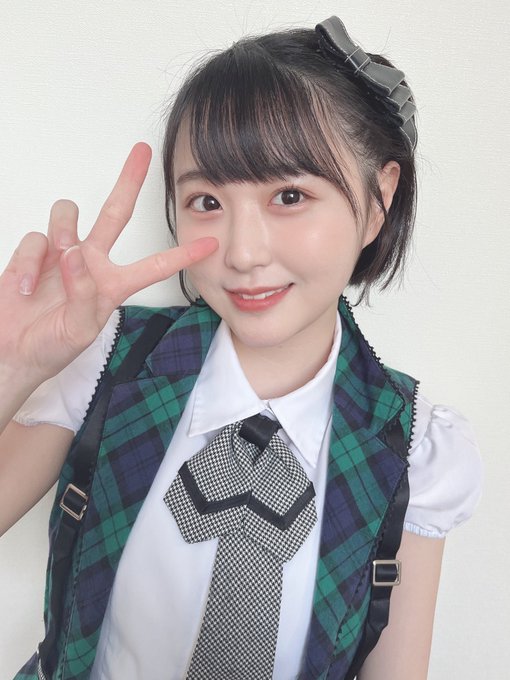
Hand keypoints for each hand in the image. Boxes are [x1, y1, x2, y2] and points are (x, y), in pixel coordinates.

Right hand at [0, 143, 217, 383]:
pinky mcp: (34, 253)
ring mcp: (61, 255)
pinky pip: (35, 239)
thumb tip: (76, 255)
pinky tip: (25, 288)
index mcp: (113, 285)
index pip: (154, 266)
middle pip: (114, 213)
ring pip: (68, 215)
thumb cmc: (50, 347)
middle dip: (128, 181)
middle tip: (142, 153)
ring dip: (63, 232)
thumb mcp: (79, 330)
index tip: (209, 244)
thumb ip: (84, 294)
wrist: (11, 351)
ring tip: (57, 262)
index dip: (182, 255)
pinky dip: (29, 262)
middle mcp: (91, 264)